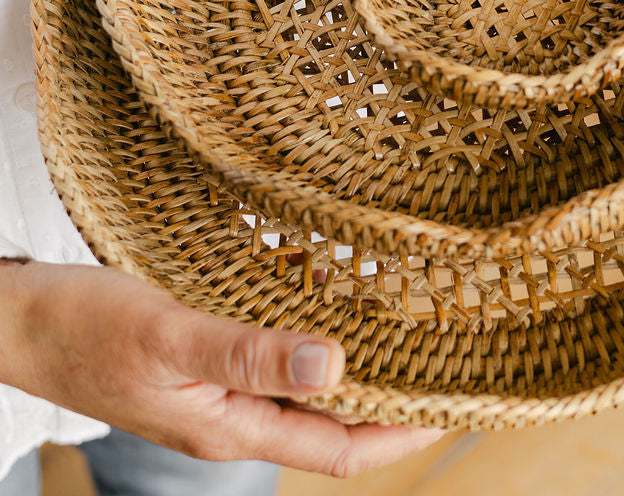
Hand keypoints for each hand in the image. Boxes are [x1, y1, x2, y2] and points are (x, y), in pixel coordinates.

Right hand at [0, 260, 443, 475]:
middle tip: (443, 365)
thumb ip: (249, 354)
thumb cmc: (86, 329)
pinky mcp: (207, 363)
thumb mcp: (171, 337)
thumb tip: (334, 366)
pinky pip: (274, 364)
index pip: (336, 449)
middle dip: (389, 405)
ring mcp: (218, 393)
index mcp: (230, 426)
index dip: (398, 435)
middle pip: (330, 426)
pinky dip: (310, 343)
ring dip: (354, 371)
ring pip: (305, 392)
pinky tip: (330, 304)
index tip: (452, 409)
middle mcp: (233, 417)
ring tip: (404, 335)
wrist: (23, 323)